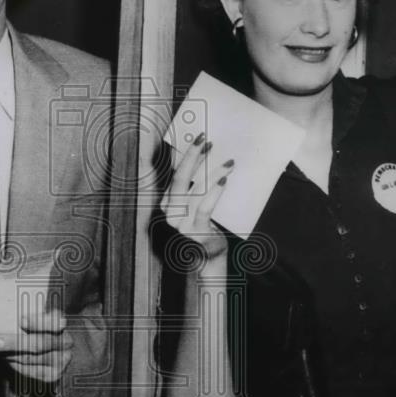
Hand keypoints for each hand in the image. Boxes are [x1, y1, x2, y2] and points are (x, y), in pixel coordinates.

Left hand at [0, 308, 72, 384]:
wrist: (48, 347)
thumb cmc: (32, 326)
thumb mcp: (31, 314)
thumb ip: (22, 310)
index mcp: (61, 321)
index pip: (55, 321)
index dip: (39, 322)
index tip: (21, 321)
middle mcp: (66, 341)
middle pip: (41, 343)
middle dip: (15, 343)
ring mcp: (62, 360)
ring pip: (31, 358)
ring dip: (10, 354)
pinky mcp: (54, 374)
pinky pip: (30, 371)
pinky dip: (15, 364)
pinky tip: (6, 357)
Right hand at [160, 133, 234, 267]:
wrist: (208, 256)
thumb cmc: (203, 226)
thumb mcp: (195, 204)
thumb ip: (195, 186)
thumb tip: (206, 156)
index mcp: (166, 202)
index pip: (176, 173)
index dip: (187, 155)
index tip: (200, 139)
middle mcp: (169, 212)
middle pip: (180, 178)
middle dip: (193, 156)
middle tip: (207, 140)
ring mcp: (180, 223)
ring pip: (196, 191)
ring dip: (213, 173)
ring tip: (229, 162)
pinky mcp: (195, 231)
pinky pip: (204, 207)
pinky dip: (214, 192)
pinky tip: (224, 181)